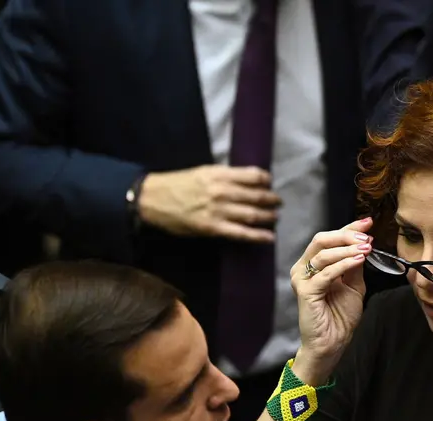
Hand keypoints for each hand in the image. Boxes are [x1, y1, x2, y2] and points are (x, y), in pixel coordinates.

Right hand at [137, 165, 281, 242]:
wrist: (153, 199)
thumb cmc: (178, 184)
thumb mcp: (203, 172)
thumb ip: (225, 176)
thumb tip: (247, 181)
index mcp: (220, 174)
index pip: (254, 176)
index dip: (266, 180)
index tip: (270, 183)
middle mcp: (223, 191)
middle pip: (257, 196)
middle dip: (272, 200)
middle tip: (279, 203)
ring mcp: (219, 211)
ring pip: (253, 215)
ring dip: (269, 217)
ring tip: (276, 218)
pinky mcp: (213, 228)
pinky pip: (242, 233)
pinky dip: (258, 236)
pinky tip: (270, 237)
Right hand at [289, 218, 373, 383]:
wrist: (333, 342)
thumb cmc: (340, 316)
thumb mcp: (354, 284)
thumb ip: (355, 264)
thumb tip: (364, 243)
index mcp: (315, 264)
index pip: (330, 238)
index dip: (349, 228)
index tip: (368, 222)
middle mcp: (304, 268)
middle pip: (322, 240)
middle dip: (346, 235)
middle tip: (366, 238)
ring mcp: (302, 279)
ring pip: (323, 253)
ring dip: (347, 248)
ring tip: (366, 249)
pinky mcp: (305, 292)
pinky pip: (326, 273)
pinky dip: (344, 264)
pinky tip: (359, 260)